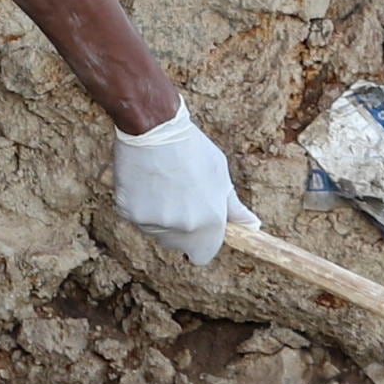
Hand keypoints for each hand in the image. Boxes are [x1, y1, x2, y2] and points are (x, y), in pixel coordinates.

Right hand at [113, 107, 250, 266]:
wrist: (156, 129)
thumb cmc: (193, 150)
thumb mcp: (221, 176)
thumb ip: (234, 208)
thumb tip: (253, 226)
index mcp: (209, 223)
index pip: (203, 255)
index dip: (201, 242)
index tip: (197, 227)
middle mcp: (181, 229)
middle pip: (178, 245)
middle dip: (179, 228)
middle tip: (179, 196)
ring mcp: (153, 223)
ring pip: (156, 232)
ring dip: (159, 217)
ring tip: (162, 185)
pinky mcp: (129, 213)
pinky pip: (137, 218)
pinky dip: (140, 206)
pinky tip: (146, 182)